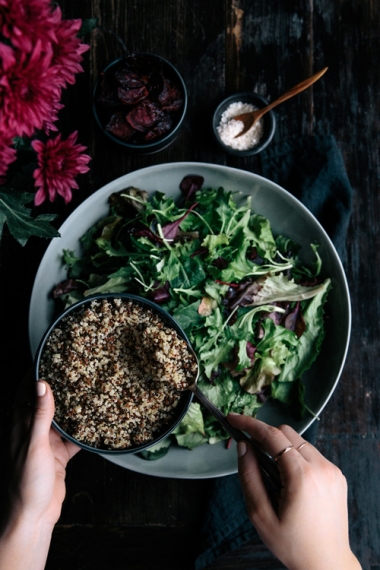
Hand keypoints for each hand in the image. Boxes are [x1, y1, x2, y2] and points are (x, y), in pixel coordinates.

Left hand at [0, 379, 79, 569]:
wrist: (33, 517)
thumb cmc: (26, 485)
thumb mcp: (35, 446)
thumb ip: (40, 416)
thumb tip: (41, 385)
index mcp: (20, 426)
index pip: (25, 393)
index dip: (35, 375)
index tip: (48, 358)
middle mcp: (33, 432)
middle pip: (46, 403)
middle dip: (59, 388)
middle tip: (75, 371)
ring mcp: (47, 444)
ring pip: (62, 419)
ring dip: (73, 408)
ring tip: (88, 390)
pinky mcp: (59, 456)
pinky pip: (74, 438)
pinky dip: (84, 431)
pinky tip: (96, 422)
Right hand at [228, 414, 360, 569]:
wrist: (327, 563)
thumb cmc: (292, 544)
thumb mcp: (260, 514)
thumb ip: (249, 475)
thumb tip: (242, 445)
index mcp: (302, 476)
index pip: (272, 436)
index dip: (249, 424)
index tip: (233, 418)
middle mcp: (321, 467)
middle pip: (287, 433)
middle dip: (264, 434)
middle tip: (247, 445)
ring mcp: (332, 470)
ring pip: (300, 441)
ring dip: (280, 446)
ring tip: (268, 468)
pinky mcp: (337, 475)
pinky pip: (312, 454)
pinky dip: (295, 456)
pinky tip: (287, 477)